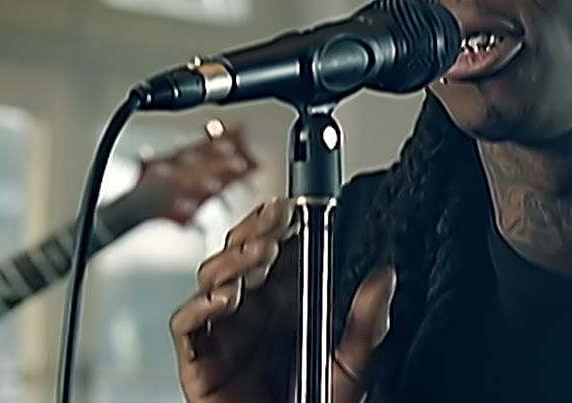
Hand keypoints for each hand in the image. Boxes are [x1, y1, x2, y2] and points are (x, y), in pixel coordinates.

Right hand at [170, 198, 395, 402]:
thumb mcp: (352, 363)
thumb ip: (365, 322)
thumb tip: (385, 277)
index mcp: (281, 303)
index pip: (272, 250)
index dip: (277, 224)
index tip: (292, 208)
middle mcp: (249, 312)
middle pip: (238, 254)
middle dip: (255, 230)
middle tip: (276, 218)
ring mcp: (223, 333)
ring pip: (211, 279)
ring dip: (234, 260)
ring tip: (261, 252)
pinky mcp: (200, 362)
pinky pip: (186, 326)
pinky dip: (199, 307)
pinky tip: (225, 298)